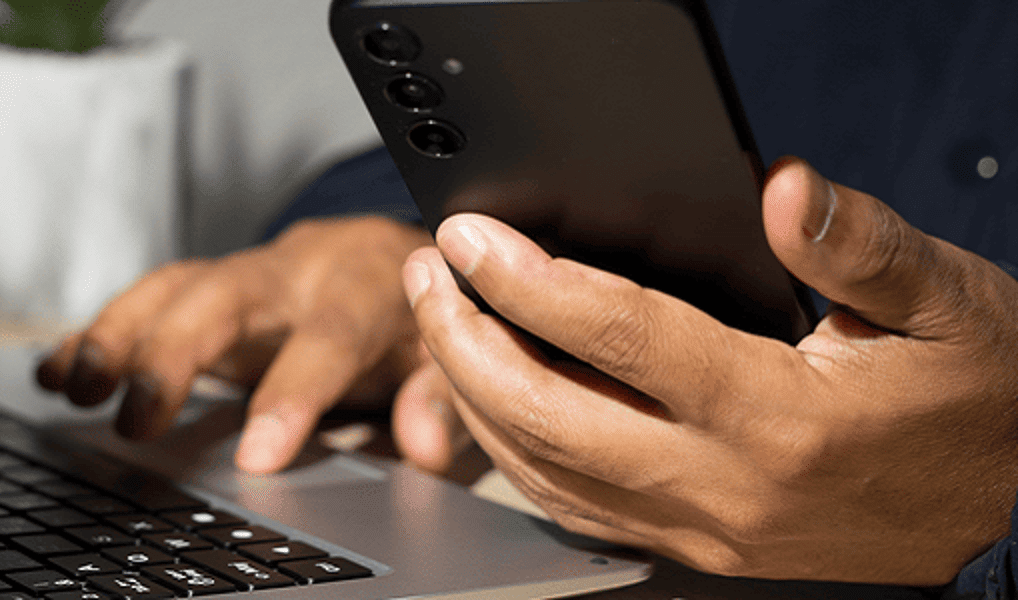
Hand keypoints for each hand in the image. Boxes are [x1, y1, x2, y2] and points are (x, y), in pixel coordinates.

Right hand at [37, 216, 467, 473]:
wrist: (383, 250)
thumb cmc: (409, 312)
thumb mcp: (443, 352)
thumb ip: (437, 395)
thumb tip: (426, 447)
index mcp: (361, 290)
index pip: (325, 341)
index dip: (290, 396)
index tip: (255, 457)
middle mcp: (292, 273)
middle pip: (224, 301)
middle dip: (172, 354)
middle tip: (133, 419)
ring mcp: (239, 276)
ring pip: (172, 289)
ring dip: (116, 336)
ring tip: (72, 388)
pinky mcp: (202, 287)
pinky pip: (142, 300)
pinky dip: (94, 332)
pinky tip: (53, 370)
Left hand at [403, 158, 1017, 584]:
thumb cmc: (987, 400)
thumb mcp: (953, 303)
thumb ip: (860, 248)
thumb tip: (782, 192)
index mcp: (784, 416)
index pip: (622, 338)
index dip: (532, 282)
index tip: (473, 240)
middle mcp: (730, 486)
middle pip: (552, 417)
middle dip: (467, 343)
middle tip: (429, 277)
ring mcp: (708, 531)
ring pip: (549, 473)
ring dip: (475, 398)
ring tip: (441, 326)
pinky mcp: (703, 552)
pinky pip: (580, 512)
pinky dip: (518, 458)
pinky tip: (493, 408)